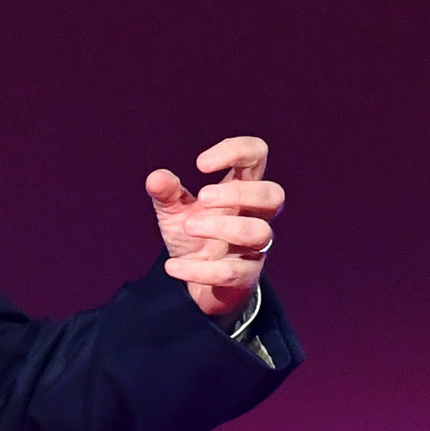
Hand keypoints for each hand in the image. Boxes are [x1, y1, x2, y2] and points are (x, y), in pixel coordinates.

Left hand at [146, 136, 284, 317]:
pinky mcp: (244, 275)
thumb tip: (156, 178)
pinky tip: (172, 267)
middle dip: (239, 193)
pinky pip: (231, 272)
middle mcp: (255, 215)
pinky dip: (198, 269)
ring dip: (222, 227)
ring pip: (260, 232)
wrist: (197, 279)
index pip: (257, 156)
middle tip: (202, 197)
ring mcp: (254, 247)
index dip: (237, 151)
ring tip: (188, 227)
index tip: (201, 164)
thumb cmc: (194, 233)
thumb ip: (166, 192)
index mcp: (241, 189)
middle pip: (273, 194)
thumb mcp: (174, 210)